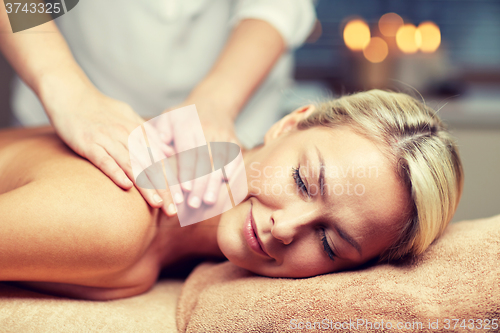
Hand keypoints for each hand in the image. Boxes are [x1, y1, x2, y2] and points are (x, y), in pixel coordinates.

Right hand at [46, 84, 173, 211]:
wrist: (71, 94)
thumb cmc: (101, 109)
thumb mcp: (130, 118)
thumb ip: (150, 135)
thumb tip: (169, 152)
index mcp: (138, 132)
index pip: (158, 161)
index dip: (170, 181)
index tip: (180, 200)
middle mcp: (126, 136)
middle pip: (149, 166)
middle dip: (163, 189)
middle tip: (172, 210)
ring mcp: (107, 139)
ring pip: (131, 165)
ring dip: (145, 185)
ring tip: (157, 203)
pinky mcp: (88, 143)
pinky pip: (104, 159)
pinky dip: (115, 172)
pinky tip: (125, 186)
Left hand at [155, 100, 240, 209]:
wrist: (213, 102)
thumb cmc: (184, 116)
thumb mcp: (168, 116)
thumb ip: (161, 130)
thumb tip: (160, 143)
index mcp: (188, 126)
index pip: (188, 150)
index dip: (187, 171)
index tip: (185, 189)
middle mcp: (208, 131)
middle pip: (205, 160)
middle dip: (200, 184)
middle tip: (194, 203)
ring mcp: (224, 137)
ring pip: (220, 163)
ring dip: (214, 184)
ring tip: (209, 201)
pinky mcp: (235, 143)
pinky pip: (235, 161)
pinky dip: (232, 176)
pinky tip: (228, 191)